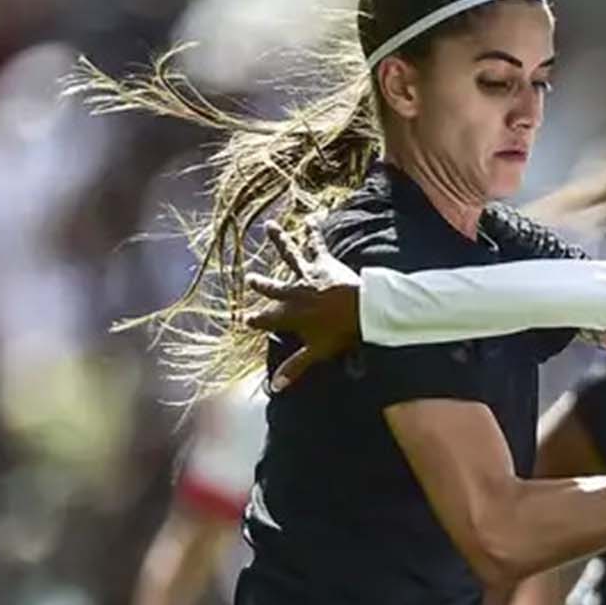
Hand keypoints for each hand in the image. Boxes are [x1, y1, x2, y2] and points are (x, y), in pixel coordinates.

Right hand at [243, 219, 361, 391]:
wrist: (362, 311)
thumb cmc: (340, 334)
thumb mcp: (316, 352)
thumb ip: (295, 367)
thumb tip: (276, 388)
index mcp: (290, 314)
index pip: (266, 320)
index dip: (254, 321)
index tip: (243, 320)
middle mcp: (293, 292)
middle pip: (272, 287)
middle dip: (260, 283)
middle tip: (250, 278)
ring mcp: (307, 275)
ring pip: (288, 255)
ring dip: (279, 240)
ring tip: (270, 226)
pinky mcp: (323, 263)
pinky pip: (317, 243)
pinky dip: (315, 229)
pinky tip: (314, 216)